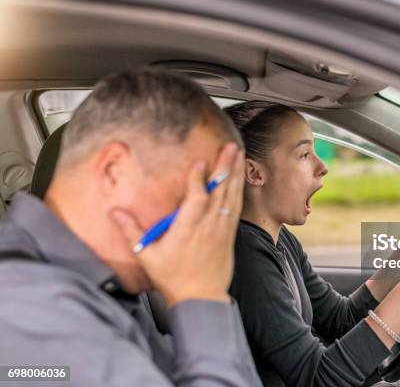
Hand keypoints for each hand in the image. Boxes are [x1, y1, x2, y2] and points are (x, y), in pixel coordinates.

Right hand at [111, 143, 244, 305]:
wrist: (201, 298)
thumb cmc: (173, 279)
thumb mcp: (147, 256)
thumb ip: (131, 232)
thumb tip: (114, 212)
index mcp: (187, 230)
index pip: (196, 199)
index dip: (198, 179)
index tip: (200, 161)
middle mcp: (208, 226)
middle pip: (219, 192)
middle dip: (224, 167)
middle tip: (229, 147)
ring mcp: (221, 229)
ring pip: (231, 196)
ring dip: (235, 174)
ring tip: (238, 154)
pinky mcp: (229, 234)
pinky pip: (236, 207)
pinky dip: (238, 190)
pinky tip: (240, 178)